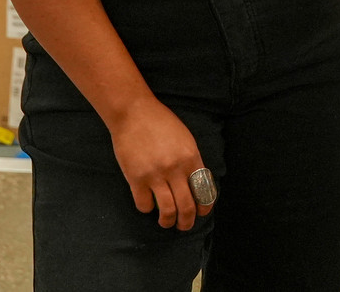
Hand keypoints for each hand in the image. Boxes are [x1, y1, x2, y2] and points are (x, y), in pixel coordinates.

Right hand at [108, 96, 213, 230]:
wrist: (134, 112)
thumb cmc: (161, 123)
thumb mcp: (185, 139)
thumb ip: (191, 161)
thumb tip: (196, 184)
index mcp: (191, 157)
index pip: (204, 190)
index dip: (205, 206)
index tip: (202, 213)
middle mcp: (176, 168)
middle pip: (187, 206)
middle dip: (187, 222)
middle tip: (184, 226)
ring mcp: (155, 175)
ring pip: (167, 210)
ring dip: (168, 221)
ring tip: (166, 222)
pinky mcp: (136, 179)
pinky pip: (144, 205)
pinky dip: (147, 209)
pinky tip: (148, 204)